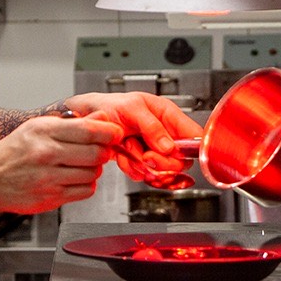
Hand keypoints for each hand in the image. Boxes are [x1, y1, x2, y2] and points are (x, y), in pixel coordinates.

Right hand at [0, 113, 120, 213]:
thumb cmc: (14, 151)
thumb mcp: (38, 127)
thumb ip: (73, 122)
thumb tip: (102, 117)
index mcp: (43, 131)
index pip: (88, 130)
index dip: (108, 132)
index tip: (115, 132)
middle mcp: (46, 154)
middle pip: (96, 153)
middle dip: (103, 151)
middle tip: (100, 149)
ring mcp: (49, 178)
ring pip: (93, 173)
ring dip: (95, 168)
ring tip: (82, 163)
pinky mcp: (51, 198)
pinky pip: (85, 191)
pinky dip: (87, 184)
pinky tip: (75, 177)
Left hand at [64, 92, 204, 180]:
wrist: (86, 119)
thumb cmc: (108, 106)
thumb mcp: (131, 108)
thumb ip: (152, 127)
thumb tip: (169, 147)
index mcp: (168, 115)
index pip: (194, 137)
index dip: (188, 149)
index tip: (172, 154)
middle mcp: (164, 132)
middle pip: (180, 160)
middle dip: (161, 162)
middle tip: (145, 156)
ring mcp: (153, 148)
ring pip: (162, 171)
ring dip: (142, 163)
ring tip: (128, 148)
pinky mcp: (140, 161)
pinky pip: (145, 175)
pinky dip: (132, 169)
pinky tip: (122, 156)